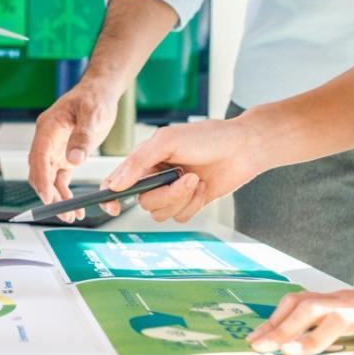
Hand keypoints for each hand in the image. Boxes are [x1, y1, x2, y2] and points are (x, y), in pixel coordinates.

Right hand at [28, 82, 118, 221]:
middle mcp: (46, 141)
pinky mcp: (65, 156)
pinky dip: (64, 193)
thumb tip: (74, 159)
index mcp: (47, 129)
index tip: (48, 197)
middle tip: (63, 213)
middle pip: (40, 172)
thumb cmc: (94, 98)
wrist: (100, 93)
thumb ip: (82, 136)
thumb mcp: (92, 114)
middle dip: (49, 195)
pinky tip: (74, 206)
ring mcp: (54, 150)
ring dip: (57, 198)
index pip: (38, 158)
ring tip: (71, 216)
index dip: (41, 179)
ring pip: (49, 179)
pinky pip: (60, 179)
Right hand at [99, 117, 264, 220]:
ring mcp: (172, 191)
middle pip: (143, 202)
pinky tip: (203, 187)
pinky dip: (193, 205)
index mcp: (144, 160)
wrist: (243, 148)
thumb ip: (137, 162)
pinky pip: (179, 217)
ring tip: (196, 180)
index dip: (110, 196)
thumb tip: (114, 184)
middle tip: (183, 176)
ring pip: (160, 213)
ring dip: (181, 199)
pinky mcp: (189, 202)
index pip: (116, 181)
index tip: (112, 205)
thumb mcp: (166, 141)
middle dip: (165, 194)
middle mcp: (155, 177)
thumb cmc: (207, 137)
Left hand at [247, 278, 353, 354]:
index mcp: (339, 299)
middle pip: (310, 307)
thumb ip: (326, 318)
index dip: (273, 320)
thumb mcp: (353, 309)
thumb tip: (286, 337)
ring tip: (293, 352)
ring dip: (313, 336)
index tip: (252, 339)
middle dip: (282, 328)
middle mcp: (352, 303)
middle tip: (260, 348)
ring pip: (340, 319)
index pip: (298, 302)